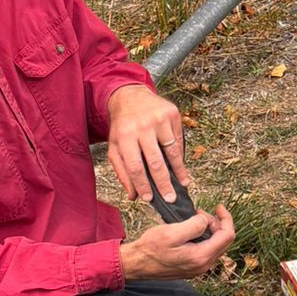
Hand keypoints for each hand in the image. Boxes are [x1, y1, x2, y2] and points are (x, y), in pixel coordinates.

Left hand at [106, 82, 189, 203]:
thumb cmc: (122, 126)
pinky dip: (180, 155)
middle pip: (155, 162)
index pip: (135, 167)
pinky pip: (178, 140)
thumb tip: (132, 195)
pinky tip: (181, 166)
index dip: (143, 185)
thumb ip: (121, 171)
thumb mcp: (114, 146)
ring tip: (182, 184)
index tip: (149, 198)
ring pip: (171, 151)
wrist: (130, 97)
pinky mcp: (172, 114)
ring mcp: (159, 119)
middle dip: (163, 183)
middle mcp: (142, 127)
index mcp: (124, 136)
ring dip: (178, 171)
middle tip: (170, 198)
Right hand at [121, 203, 235, 281]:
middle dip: (216, 223)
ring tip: (194, 220)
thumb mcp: (172, 232)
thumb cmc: (150, 248)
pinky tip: (191, 231)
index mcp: (201, 257)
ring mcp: (198, 268)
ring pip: (215, 245)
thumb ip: (194, 225)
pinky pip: (206, 250)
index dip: (226, 218)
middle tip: (199, 213)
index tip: (218, 207)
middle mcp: (203, 266)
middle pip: (223, 240)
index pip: (227, 235)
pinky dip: (203, 238)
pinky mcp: (192, 267)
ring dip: (209, 230)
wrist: (136, 264)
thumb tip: (206, 221)